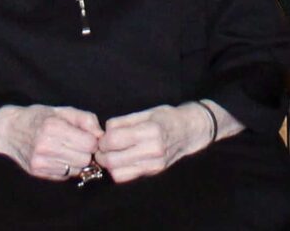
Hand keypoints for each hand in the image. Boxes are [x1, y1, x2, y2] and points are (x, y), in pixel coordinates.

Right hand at [0, 105, 101, 179]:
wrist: (9, 131)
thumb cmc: (40, 118)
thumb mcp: (64, 111)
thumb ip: (86, 120)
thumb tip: (101, 135)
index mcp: (54, 127)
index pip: (89, 143)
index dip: (93, 140)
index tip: (88, 136)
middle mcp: (46, 146)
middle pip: (85, 159)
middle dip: (87, 152)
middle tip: (80, 144)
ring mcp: (40, 161)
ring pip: (76, 170)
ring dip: (77, 161)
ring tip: (69, 150)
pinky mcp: (37, 172)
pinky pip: (64, 176)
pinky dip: (66, 168)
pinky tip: (59, 157)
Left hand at [95, 103, 213, 182]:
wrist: (189, 131)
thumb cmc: (167, 118)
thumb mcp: (146, 112)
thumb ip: (123, 122)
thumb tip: (103, 132)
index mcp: (151, 130)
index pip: (114, 140)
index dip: (102, 139)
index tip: (104, 136)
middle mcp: (153, 150)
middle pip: (112, 160)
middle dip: (101, 153)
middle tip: (103, 146)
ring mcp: (154, 164)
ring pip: (116, 172)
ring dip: (108, 164)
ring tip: (112, 153)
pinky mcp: (153, 172)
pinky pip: (126, 177)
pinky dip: (118, 170)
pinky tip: (121, 160)